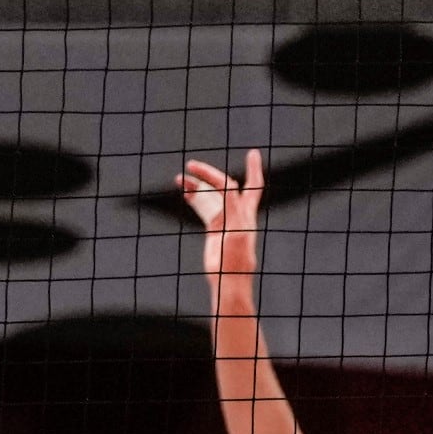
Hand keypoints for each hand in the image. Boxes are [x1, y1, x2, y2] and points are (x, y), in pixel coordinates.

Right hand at [177, 149, 261, 281]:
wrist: (229, 280)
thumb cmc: (236, 260)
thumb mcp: (236, 232)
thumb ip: (233, 208)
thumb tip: (230, 185)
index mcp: (247, 213)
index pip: (252, 186)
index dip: (254, 169)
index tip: (253, 153)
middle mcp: (237, 213)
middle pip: (224, 186)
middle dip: (209, 174)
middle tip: (192, 165)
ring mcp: (225, 220)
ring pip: (210, 197)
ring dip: (196, 186)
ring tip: (178, 179)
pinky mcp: (214, 229)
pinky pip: (204, 208)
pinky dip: (194, 198)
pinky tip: (184, 192)